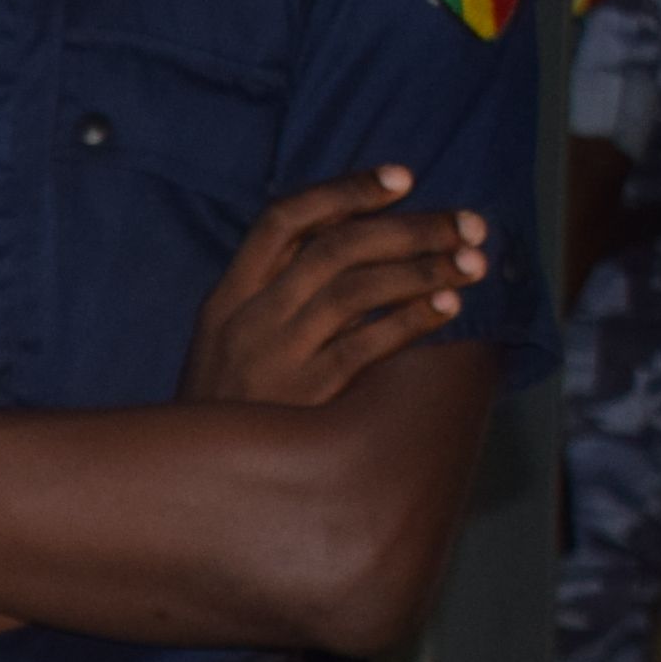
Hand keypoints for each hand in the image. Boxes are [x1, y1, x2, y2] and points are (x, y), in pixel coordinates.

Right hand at [185, 168, 485, 405]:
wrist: (188, 483)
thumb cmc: (225, 409)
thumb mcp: (227, 343)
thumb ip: (274, 295)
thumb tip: (358, 242)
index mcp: (226, 297)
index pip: (284, 219)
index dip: (347, 190)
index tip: (404, 178)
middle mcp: (246, 318)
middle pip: (335, 247)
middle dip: (412, 227)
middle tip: (469, 223)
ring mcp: (272, 357)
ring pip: (356, 289)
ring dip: (425, 269)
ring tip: (472, 262)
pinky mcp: (301, 397)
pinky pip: (366, 347)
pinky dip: (412, 321)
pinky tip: (448, 307)